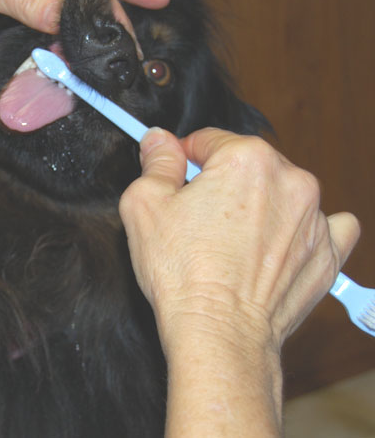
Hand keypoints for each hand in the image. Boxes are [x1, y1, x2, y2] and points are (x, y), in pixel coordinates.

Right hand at [119, 127, 360, 348]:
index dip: (185, 158)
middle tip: (198, 217)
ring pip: (282, 191)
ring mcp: (315, 217)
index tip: (178, 177)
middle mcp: (290, 179)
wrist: (219, 334)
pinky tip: (281, 243)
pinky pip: (325, 225)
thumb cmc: (183, 274)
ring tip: (233, 240)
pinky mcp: (328, 253)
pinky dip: (304, 228)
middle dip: (221, 182)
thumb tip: (159, 141)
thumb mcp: (145, 206)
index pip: (209, 140)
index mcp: (246, 159)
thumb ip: (156, 162)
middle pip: (247, 164)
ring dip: (260, 204)